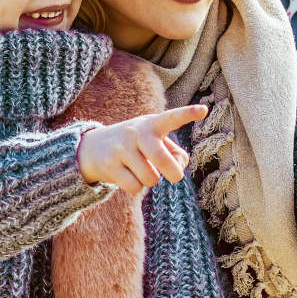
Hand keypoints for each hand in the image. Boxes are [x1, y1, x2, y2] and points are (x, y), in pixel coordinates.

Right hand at [76, 104, 206, 199]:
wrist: (92, 147)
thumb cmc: (136, 146)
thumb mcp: (155, 142)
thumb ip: (175, 154)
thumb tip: (178, 167)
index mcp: (153, 124)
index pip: (172, 117)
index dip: (188, 114)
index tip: (204, 110)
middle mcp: (137, 132)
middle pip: (163, 160)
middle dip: (173, 173)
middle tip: (174, 177)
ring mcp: (121, 148)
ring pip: (150, 178)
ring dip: (150, 180)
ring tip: (140, 170)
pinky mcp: (109, 164)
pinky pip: (134, 187)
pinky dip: (135, 187)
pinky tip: (127, 176)